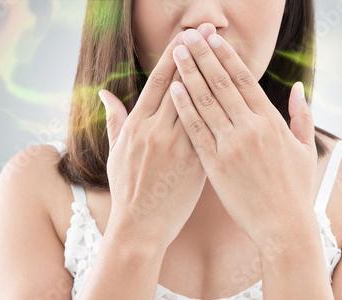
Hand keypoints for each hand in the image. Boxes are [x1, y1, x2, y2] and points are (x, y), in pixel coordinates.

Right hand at [99, 32, 206, 250]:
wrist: (141, 227)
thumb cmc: (126, 189)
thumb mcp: (114, 151)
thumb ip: (113, 119)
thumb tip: (105, 93)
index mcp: (137, 126)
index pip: (159, 82)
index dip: (174, 56)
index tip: (186, 36)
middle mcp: (158, 131)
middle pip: (183, 85)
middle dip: (198, 55)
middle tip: (211, 31)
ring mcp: (179, 147)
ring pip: (201, 104)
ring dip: (215, 76)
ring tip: (226, 54)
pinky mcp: (197, 164)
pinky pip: (213, 131)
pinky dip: (224, 112)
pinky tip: (236, 94)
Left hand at [169, 27, 317, 246]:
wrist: (283, 226)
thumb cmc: (296, 189)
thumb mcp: (305, 149)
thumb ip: (302, 115)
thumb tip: (297, 87)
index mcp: (271, 122)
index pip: (245, 80)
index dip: (227, 57)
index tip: (214, 38)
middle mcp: (250, 129)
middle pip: (222, 84)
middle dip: (204, 57)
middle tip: (189, 36)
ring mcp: (231, 146)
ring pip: (206, 102)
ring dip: (189, 75)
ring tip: (177, 54)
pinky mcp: (215, 165)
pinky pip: (196, 131)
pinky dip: (185, 108)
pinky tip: (174, 90)